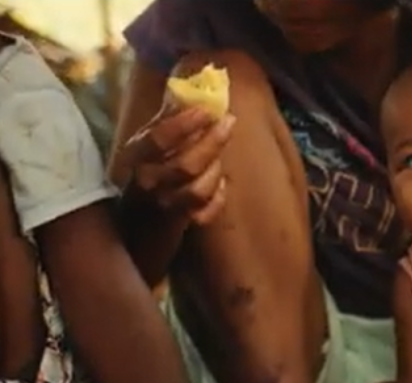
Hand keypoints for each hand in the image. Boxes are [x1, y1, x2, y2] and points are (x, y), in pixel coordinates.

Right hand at [117, 105, 235, 224]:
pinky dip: (218, 197)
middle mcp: (147, 181)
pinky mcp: (181, 222)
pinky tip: (221, 182)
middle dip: (212, 142)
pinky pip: (207, 213)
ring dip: (215, 170)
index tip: (207, 110)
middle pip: (186, 165)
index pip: (158, 140)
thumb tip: (195, 84)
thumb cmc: (150, 167)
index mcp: (135, 155)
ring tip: (220, 157)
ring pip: (198, 190)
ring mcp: (164, 204)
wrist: (139, 219)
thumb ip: (169, 115)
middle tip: (229, 122)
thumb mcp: (149, 141)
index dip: (184, 124)